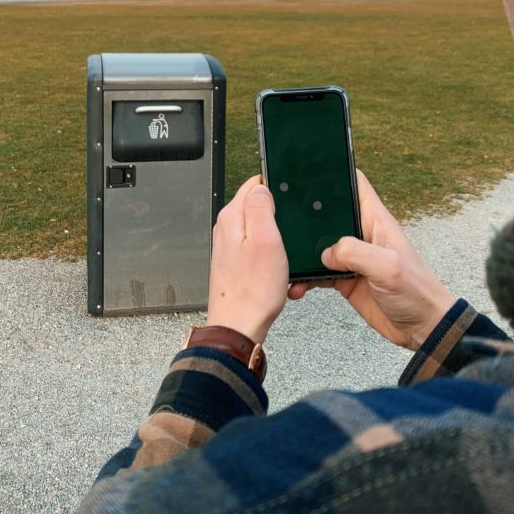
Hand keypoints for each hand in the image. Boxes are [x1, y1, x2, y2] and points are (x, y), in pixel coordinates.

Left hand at [206, 176, 289, 343]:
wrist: (238, 328)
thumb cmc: (253, 291)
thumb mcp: (266, 241)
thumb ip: (261, 208)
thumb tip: (261, 188)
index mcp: (232, 217)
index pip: (255, 185)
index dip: (276, 193)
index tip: (287, 211)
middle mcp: (226, 229)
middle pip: (259, 207)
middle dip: (278, 220)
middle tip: (287, 241)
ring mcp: (230, 246)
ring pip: (262, 230)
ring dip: (277, 242)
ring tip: (282, 262)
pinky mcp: (236, 262)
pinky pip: (260, 250)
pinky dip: (272, 258)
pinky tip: (276, 273)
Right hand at [288, 169, 454, 350]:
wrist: (423, 328)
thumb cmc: (417, 292)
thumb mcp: (387, 266)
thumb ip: (355, 252)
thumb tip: (326, 252)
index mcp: (376, 220)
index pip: (355, 185)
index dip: (335, 173)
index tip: (310, 168)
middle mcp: (362, 234)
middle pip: (329, 213)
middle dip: (307, 213)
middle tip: (282, 214)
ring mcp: (353, 257)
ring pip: (319, 244)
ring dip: (302, 250)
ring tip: (285, 256)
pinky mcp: (345, 278)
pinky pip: (318, 272)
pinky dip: (305, 277)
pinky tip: (296, 284)